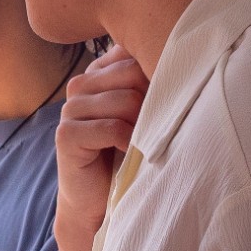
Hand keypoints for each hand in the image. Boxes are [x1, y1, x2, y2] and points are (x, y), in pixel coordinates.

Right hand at [55, 46, 147, 243]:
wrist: (97, 198)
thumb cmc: (126, 151)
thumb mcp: (142, 110)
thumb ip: (149, 82)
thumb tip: (184, 55)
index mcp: (98, 72)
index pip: (133, 52)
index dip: (156, 73)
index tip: (164, 98)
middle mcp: (80, 84)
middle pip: (133, 73)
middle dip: (151, 101)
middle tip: (152, 126)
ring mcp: (70, 108)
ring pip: (126, 100)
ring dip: (141, 125)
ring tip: (140, 140)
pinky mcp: (66, 135)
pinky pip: (112, 127)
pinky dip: (128, 141)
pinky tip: (128, 150)